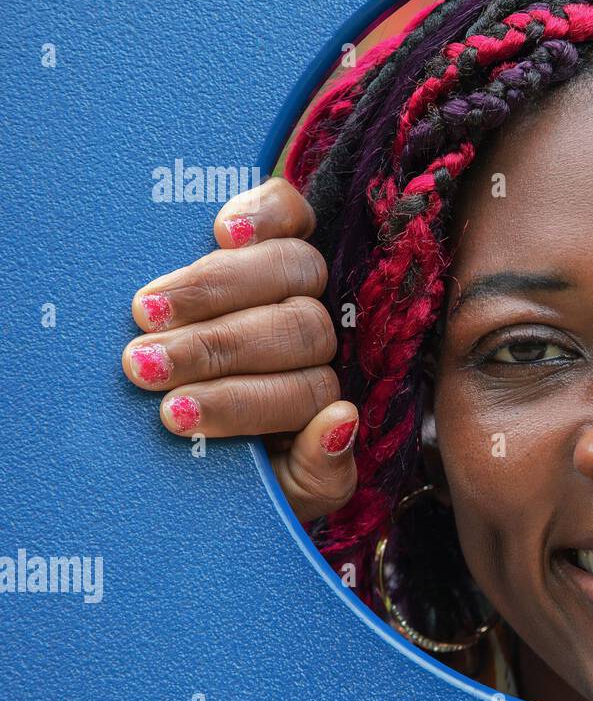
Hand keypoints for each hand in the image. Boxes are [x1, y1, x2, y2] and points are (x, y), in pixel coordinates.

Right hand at [123, 178, 356, 520]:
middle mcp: (316, 338)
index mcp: (317, 398)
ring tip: (146, 312)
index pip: (309, 392)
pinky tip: (223, 226)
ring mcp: (297, 281)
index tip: (174, 414)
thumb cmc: (222, 458)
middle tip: (142, 366)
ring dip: (215, 289)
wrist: (179, 437)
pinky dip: (264, 214)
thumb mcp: (273, 488)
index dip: (247, 402)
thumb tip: (341, 419)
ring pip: (292, 268)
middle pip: (297, 327)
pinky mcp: (272, 233)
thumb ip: (318, 471)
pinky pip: (291, 211)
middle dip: (215, 350)